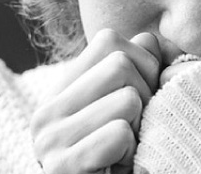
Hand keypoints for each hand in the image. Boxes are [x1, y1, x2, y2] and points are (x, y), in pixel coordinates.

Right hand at [31, 29, 160, 173]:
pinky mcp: (62, 168)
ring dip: (140, 129)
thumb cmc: (117, 161)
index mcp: (60, 91)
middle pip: (121, 65)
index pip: (108, 40)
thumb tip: (153, 40)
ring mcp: (49, 140)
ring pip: (127, 98)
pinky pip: (119, 134)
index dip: (141, 64)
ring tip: (124, 151)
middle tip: (135, 130)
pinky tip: (118, 168)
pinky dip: (131, 152)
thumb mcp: (123, 110)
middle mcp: (47, 110)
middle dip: (145, 96)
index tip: (139, 100)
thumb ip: (136, 72)